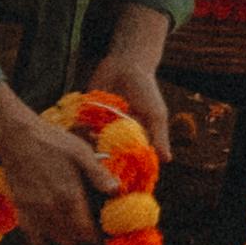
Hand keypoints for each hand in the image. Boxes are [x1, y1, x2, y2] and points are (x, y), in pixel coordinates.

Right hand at [0, 93, 115, 244]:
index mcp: (69, 197)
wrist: (16, 137)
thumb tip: (116, 191)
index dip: (97, 236)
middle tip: (91, 228)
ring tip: (75, 228)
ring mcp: (34, 211)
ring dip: (68, 238)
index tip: (103, 233)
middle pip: (73, 239)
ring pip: (55, 239)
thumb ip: (98, 174)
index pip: (87, 232)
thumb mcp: (81, 152)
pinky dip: (45, 237)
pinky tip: (52, 227)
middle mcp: (51, 209)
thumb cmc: (51, 142)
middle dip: (84, 237)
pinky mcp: (21, 209)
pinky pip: (34, 235)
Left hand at [84, 40, 172, 169]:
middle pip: (106, 153)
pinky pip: (79, 125)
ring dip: (88, 144)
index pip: (126, 159)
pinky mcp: (86, 114)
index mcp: (132, 137)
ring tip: (92, 141)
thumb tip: (167, 160)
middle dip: (102, 158)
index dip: (122, 169)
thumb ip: (159, 136)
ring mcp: (99, 124)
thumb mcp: (156, 114)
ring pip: (90, 142)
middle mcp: (114, 134)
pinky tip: (80, 128)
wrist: (126, 65)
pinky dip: (78, 129)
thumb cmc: (146, 90)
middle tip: (100, 162)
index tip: (118, 179)